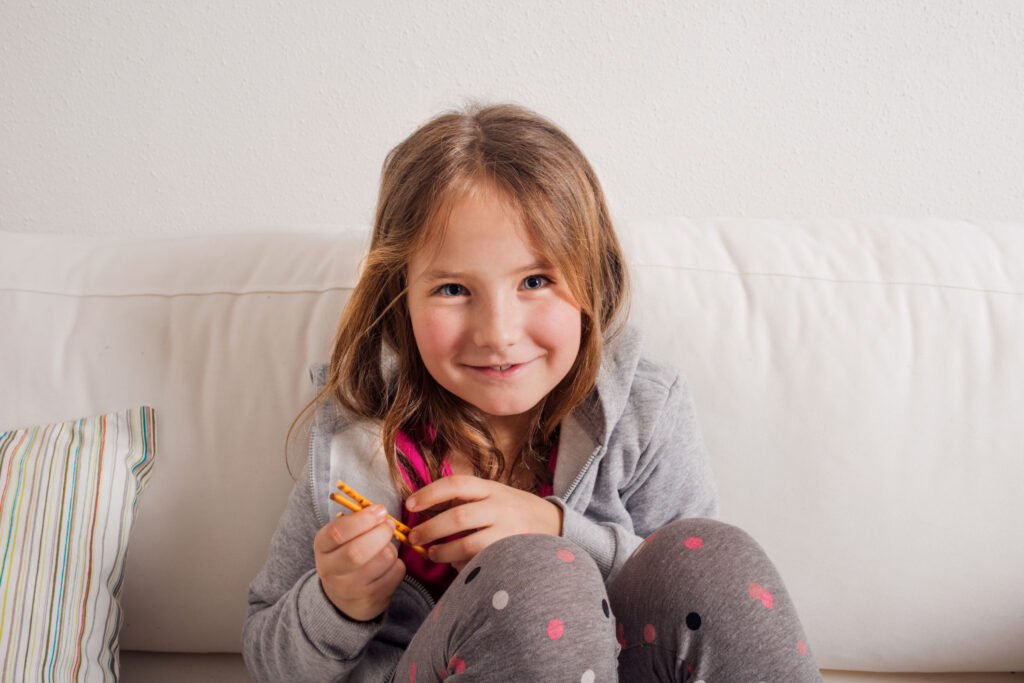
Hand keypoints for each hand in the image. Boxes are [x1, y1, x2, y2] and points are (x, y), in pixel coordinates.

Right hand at [313, 504, 405, 620]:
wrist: (344, 598)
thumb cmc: (346, 557)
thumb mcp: (341, 539)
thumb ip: (356, 522)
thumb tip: (380, 512)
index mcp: (322, 547)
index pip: (337, 533)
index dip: (363, 519)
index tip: (380, 510)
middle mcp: (330, 571)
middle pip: (358, 551)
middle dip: (381, 532)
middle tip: (389, 524)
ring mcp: (350, 589)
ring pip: (383, 559)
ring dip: (391, 548)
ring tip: (385, 548)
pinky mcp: (370, 599)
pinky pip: (395, 572)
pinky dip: (398, 564)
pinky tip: (388, 566)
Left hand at [405, 475, 563, 570]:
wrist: (555, 524)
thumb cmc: (513, 509)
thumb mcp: (493, 493)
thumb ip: (466, 498)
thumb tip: (425, 506)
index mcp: (491, 488)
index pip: (456, 484)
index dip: (430, 493)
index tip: (410, 504)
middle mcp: (500, 507)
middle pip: (457, 517)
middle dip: (430, 529)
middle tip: (414, 537)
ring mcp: (508, 532)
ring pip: (468, 545)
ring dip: (443, 552)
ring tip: (432, 553)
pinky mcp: (512, 554)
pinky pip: (481, 563)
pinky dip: (463, 565)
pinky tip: (456, 565)